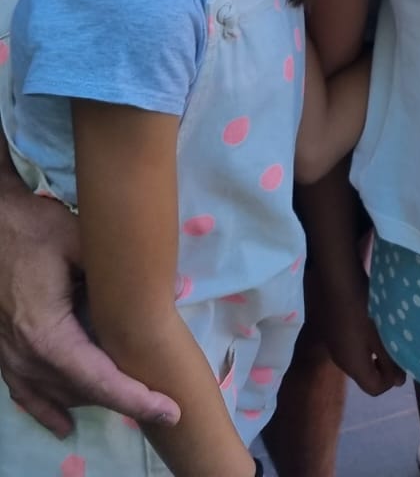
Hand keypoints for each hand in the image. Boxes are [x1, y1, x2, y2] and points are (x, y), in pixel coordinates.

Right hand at [0, 178, 178, 434]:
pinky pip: (26, 393)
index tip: (168, 409)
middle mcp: (27, 355)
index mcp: (47, 333)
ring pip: (59, 394)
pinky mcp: (4, 353)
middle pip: (82, 392)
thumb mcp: (83, 242)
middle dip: (124, 399)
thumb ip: (119, 272)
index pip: (98, 379)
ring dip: (95, 399)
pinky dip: (48, 409)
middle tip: (164, 402)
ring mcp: (11, 358)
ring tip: (134, 398)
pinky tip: (65, 424)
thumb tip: (170, 290)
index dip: (135, 398)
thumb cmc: (36, 229)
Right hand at [315, 280, 403, 397]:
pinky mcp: (333, 332)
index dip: (390, 380)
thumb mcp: (380, 335)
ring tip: (388, 334)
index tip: (402, 360)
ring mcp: (335, 346)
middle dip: (384, 367)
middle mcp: (341, 361)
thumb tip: (399, 383)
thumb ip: (389, 360)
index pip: (374, 388)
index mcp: (352, 365)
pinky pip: (352, 347)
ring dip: (375, 353)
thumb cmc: (363, 307)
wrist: (337, 279)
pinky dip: (365, 343)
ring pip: (359, 360)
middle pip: (365, 375)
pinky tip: (373, 323)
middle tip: (398, 346)